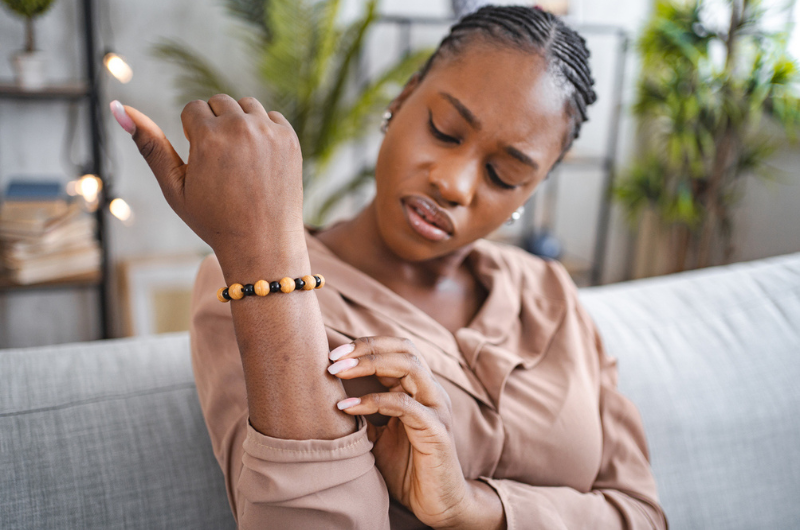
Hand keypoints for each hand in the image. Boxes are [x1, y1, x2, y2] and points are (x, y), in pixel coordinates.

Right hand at [110, 96, 303, 261]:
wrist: (263, 245)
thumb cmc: (214, 220)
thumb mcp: (175, 186)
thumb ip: (149, 144)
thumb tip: (117, 106)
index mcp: (209, 136)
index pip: (193, 109)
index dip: (193, 135)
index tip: (202, 162)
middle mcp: (241, 128)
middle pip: (219, 102)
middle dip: (215, 125)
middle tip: (221, 164)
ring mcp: (270, 133)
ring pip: (247, 105)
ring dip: (240, 124)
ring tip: (240, 161)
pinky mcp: (291, 140)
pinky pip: (272, 117)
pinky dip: (265, 132)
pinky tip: (260, 161)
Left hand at [327, 336, 503, 528]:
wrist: (437, 503)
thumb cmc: (408, 469)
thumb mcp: (378, 435)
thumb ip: (365, 412)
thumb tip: (331, 394)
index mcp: (419, 389)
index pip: (397, 348)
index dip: (365, 344)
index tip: (333, 353)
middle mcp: (430, 392)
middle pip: (404, 349)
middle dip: (366, 348)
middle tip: (333, 359)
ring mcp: (436, 408)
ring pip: (409, 366)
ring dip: (370, 365)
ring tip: (339, 372)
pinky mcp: (437, 430)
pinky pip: (405, 405)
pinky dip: (374, 402)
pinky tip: (348, 408)